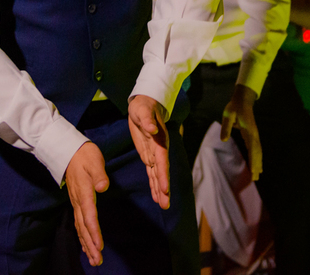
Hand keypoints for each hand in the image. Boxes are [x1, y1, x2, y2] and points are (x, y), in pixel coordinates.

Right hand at [64, 141, 108, 266]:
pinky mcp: (77, 202)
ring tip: (93, 260)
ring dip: (86, 244)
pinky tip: (86, 245)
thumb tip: (103, 186)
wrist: (69, 150)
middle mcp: (78, 201)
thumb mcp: (94, 161)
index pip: (89, 216)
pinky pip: (79, 223)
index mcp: (84, 193)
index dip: (94, 232)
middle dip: (90, 245)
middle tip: (96, 261)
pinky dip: (83, 236)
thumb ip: (99, 174)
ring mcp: (76, 203)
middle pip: (83, 227)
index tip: (99, 246)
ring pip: (80, 227)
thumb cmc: (85, 155)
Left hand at [128, 95, 170, 209]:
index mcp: (159, 141)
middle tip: (166, 205)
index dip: (163, 175)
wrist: (145, 104)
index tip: (164, 189)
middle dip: (164, 188)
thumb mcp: (143, 111)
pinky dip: (153, 184)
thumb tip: (153, 129)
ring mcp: (154, 153)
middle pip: (162, 172)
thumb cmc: (144, 106)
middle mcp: (159, 150)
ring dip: (160, 190)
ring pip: (157, 175)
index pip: (161, 161)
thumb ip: (148, 120)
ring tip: (164, 205)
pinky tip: (156, 195)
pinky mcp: (149, 155)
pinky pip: (152, 172)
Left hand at [220, 85, 261, 180]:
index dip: (253, 160)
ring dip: (258, 163)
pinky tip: (257, 165)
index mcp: (249, 131)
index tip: (254, 170)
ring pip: (258, 151)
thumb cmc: (234, 107)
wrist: (243, 99)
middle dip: (256, 165)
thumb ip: (226, 127)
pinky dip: (258, 158)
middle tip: (255, 178)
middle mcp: (254, 134)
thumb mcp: (227, 115)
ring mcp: (254, 135)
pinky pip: (257, 148)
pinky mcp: (253, 135)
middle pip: (257, 152)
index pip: (252, 148)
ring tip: (257, 175)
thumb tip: (223, 139)